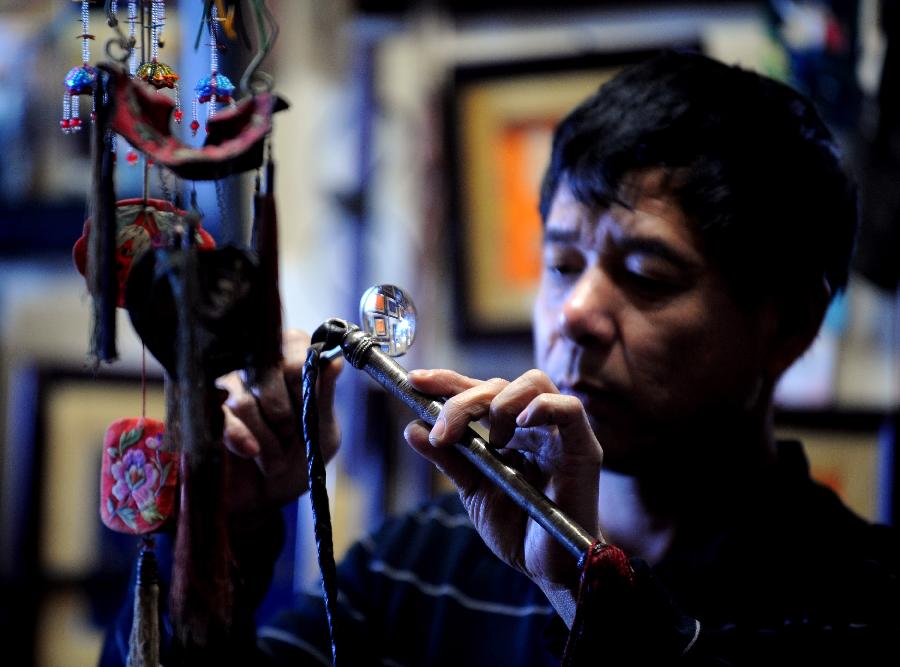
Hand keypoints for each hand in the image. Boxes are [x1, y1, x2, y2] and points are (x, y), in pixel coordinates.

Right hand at [217, 329, 342, 528]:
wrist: (263, 500)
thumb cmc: (296, 461)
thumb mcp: (321, 433)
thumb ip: (324, 397)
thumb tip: (335, 361)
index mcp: (289, 362)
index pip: (293, 342)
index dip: (300, 374)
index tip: (306, 403)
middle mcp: (254, 366)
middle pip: (268, 368)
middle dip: (285, 412)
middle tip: (290, 434)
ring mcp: (224, 387)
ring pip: (245, 400)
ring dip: (267, 437)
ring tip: (274, 457)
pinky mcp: (202, 411)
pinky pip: (222, 419)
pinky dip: (242, 440)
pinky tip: (252, 453)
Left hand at [403, 369, 602, 602]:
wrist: (548, 568)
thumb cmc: (516, 527)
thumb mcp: (473, 489)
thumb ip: (448, 458)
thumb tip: (412, 428)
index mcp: (508, 430)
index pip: (478, 390)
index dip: (447, 380)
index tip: (415, 380)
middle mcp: (534, 424)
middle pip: (499, 384)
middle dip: (464, 401)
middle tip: (444, 432)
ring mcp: (559, 433)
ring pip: (534, 382)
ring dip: (501, 402)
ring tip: (493, 441)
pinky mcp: (583, 448)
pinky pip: (569, 409)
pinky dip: (542, 407)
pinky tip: (520, 424)